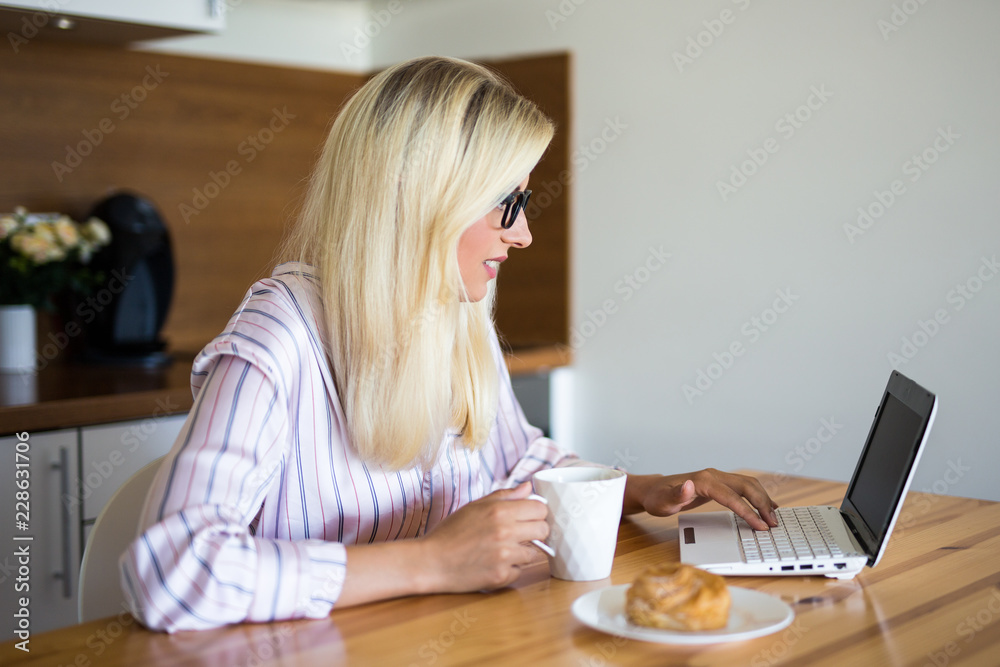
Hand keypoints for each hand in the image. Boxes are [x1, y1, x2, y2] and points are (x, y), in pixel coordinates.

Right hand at [417, 481, 549, 592]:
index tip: (528, 517)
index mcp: (499, 511)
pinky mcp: (501, 576)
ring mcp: (505, 556)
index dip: (536, 512)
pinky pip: (520, 571)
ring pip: (535, 553)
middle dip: (535, 531)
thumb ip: (505, 496)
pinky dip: (510, 569)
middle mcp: (505, 532)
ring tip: (501, 550)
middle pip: (544, 530)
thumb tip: (528, 487)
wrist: (431, 561)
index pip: (540, 509)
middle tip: (519, 534)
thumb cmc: (451, 532)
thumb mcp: (475, 507)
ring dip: (523, 552)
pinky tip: (493, 564)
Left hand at [624, 469, 778, 530]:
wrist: (655, 490)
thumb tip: (689, 485)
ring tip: (774, 518)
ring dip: (763, 499)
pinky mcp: (720, 483)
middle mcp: (714, 476)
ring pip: (748, 485)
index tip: (760, 525)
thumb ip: (677, 495)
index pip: (732, 496)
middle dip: (762, 504)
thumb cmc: (658, 497)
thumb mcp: (663, 501)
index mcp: (704, 480)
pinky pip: (744, 487)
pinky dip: (758, 495)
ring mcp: (718, 478)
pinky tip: (767, 505)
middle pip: (746, 486)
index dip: (747, 511)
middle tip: (774, 524)